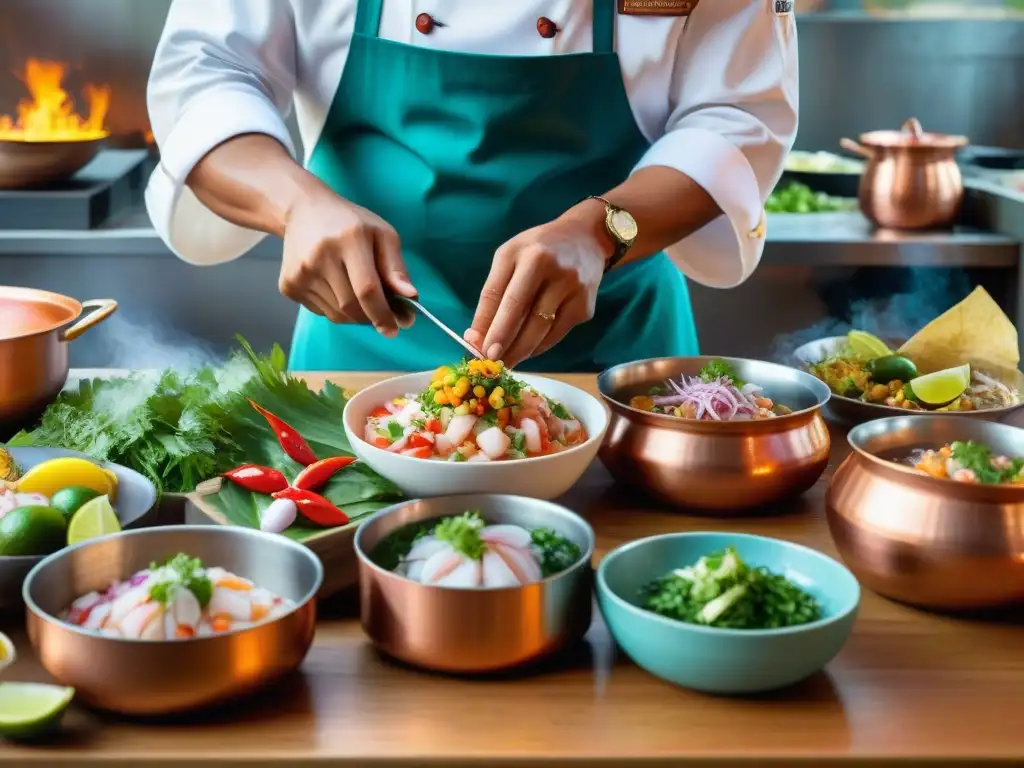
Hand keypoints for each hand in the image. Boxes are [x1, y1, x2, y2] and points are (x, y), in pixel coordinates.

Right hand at [278, 185, 416, 336]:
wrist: (302, 210)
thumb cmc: (350, 223)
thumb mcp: (382, 234)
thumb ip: (396, 267)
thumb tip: (410, 297)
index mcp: (349, 239)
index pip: (366, 289)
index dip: (382, 314)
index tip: (395, 328)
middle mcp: (320, 257)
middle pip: (351, 307)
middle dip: (372, 317)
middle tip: (385, 315)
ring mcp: (300, 273)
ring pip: (337, 315)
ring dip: (356, 315)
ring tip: (360, 296)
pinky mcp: (288, 285)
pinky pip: (321, 312)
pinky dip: (337, 310)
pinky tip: (337, 288)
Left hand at [466, 203, 610, 367]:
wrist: (586, 239)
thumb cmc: (538, 249)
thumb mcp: (510, 258)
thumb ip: (493, 293)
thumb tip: (476, 336)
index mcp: (529, 254)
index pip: (502, 295)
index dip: (489, 325)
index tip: (478, 349)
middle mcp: (553, 270)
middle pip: (523, 315)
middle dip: (504, 343)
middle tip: (491, 363)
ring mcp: (573, 290)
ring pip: (541, 330)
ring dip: (520, 351)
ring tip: (505, 362)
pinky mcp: (585, 308)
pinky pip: (556, 334)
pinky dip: (539, 346)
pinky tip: (527, 350)